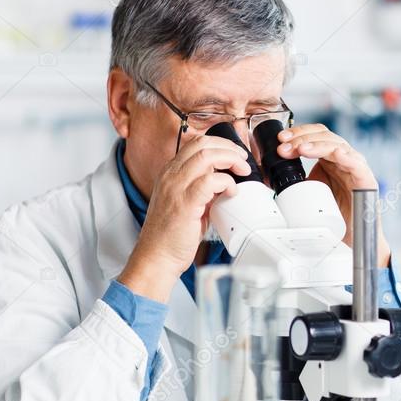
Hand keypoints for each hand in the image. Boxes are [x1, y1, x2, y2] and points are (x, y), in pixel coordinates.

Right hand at [118, 136, 251, 302]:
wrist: (157, 256)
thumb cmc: (172, 234)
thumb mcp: (188, 203)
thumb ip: (203, 189)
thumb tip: (226, 181)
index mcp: (170, 173)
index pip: (196, 143)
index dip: (220, 144)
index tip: (236, 154)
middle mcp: (171, 175)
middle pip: (203, 144)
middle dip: (229, 148)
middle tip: (243, 161)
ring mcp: (176, 187)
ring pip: (207, 156)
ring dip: (231, 160)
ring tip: (242, 172)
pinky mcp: (185, 202)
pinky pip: (210, 181)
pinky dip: (226, 182)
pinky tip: (231, 192)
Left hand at [276, 124, 390, 267]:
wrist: (350, 237)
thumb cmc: (333, 215)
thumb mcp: (309, 192)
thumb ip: (295, 180)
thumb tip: (269, 176)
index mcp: (329, 159)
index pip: (315, 135)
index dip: (298, 133)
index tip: (280, 139)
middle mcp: (343, 159)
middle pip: (325, 135)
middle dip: (302, 137)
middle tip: (284, 146)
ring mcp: (355, 168)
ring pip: (338, 145)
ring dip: (317, 144)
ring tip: (300, 149)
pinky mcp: (366, 180)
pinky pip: (357, 164)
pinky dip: (346, 156)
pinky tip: (335, 154)